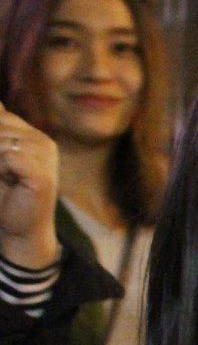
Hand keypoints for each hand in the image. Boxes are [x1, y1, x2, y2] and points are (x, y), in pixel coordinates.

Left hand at [0, 102, 59, 269]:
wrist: (17, 229)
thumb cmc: (3, 194)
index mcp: (31, 135)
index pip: (1, 116)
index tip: (1, 164)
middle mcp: (42, 141)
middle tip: (1, 174)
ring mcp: (46, 157)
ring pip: (1, 141)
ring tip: (4, 179)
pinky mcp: (44, 174)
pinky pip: (9, 158)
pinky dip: (1, 171)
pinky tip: (10, 183)